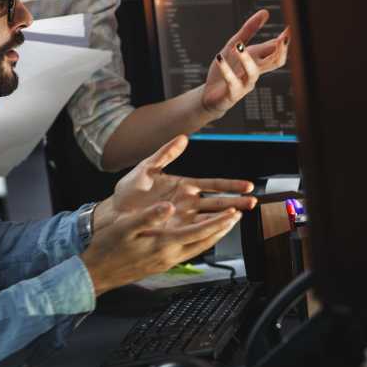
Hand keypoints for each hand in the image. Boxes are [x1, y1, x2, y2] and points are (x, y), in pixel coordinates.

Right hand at [80, 203, 243, 295]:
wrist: (99, 272)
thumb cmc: (109, 247)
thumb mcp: (126, 226)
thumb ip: (149, 216)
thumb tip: (169, 207)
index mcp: (164, 244)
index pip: (199, 232)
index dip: (218, 222)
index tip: (233, 212)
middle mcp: (170, 255)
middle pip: (205, 242)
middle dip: (223, 229)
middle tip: (237, 216)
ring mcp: (167, 261)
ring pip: (198, 248)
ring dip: (213, 235)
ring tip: (224, 225)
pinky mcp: (162, 264)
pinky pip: (188, 251)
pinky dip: (199, 241)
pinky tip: (198, 236)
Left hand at [97, 135, 257, 229]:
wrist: (113, 214)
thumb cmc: (128, 193)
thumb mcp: (146, 168)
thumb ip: (165, 153)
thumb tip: (182, 137)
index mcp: (183, 185)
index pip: (213, 184)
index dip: (230, 185)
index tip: (246, 186)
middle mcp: (187, 201)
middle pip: (217, 202)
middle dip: (236, 201)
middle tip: (252, 202)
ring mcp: (183, 217)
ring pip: (211, 216)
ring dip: (226, 216)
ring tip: (242, 214)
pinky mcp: (176, 230)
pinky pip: (197, 229)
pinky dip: (210, 229)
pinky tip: (221, 229)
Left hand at [201, 9, 290, 118]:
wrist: (210, 95)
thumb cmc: (226, 70)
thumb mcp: (234, 45)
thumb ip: (249, 29)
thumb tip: (265, 12)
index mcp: (258, 60)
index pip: (277, 50)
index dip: (285, 40)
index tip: (290, 28)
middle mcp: (255, 71)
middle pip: (275, 62)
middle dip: (280, 51)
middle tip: (282, 39)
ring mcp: (245, 84)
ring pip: (253, 72)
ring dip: (247, 59)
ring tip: (238, 46)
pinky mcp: (232, 93)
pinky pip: (232, 82)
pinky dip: (226, 71)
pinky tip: (219, 59)